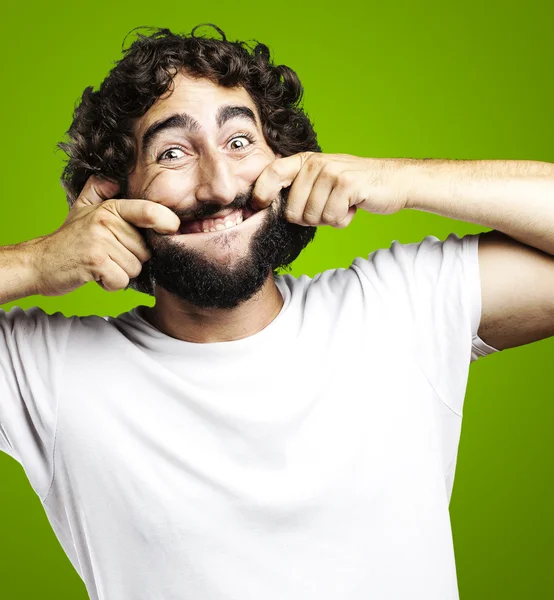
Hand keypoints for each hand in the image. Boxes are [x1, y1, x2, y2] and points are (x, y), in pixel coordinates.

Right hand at [33, 176, 180, 295]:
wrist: (38, 263)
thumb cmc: (68, 240)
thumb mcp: (83, 208)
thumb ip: (100, 191)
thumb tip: (114, 178)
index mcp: (110, 207)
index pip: (150, 211)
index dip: (168, 221)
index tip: (172, 229)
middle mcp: (106, 220)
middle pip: (145, 251)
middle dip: (131, 260)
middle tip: (108, 255)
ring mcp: (100, 241)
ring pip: (135, 268)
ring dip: (120, 273)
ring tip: (100, 264)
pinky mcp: (95, 262)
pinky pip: (121, 281)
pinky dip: (110, 284)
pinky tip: (95, 274)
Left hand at [252, 152, 407, 227]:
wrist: (394, 182)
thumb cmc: (354, 188)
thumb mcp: (323, 181)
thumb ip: (299, 188)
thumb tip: (266, 207)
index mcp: (306, 161)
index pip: (272, 172)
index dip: (261, 192)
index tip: (259, 206)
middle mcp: (316, 163)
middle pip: (292, 209)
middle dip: (308, 219)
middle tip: (328, 208)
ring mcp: (331, 172)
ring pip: (312, 216)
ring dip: (328, 220)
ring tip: (342, 205)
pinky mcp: (346, 184)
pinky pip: (331, 217)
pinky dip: (342, 220)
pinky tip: (352, 207)